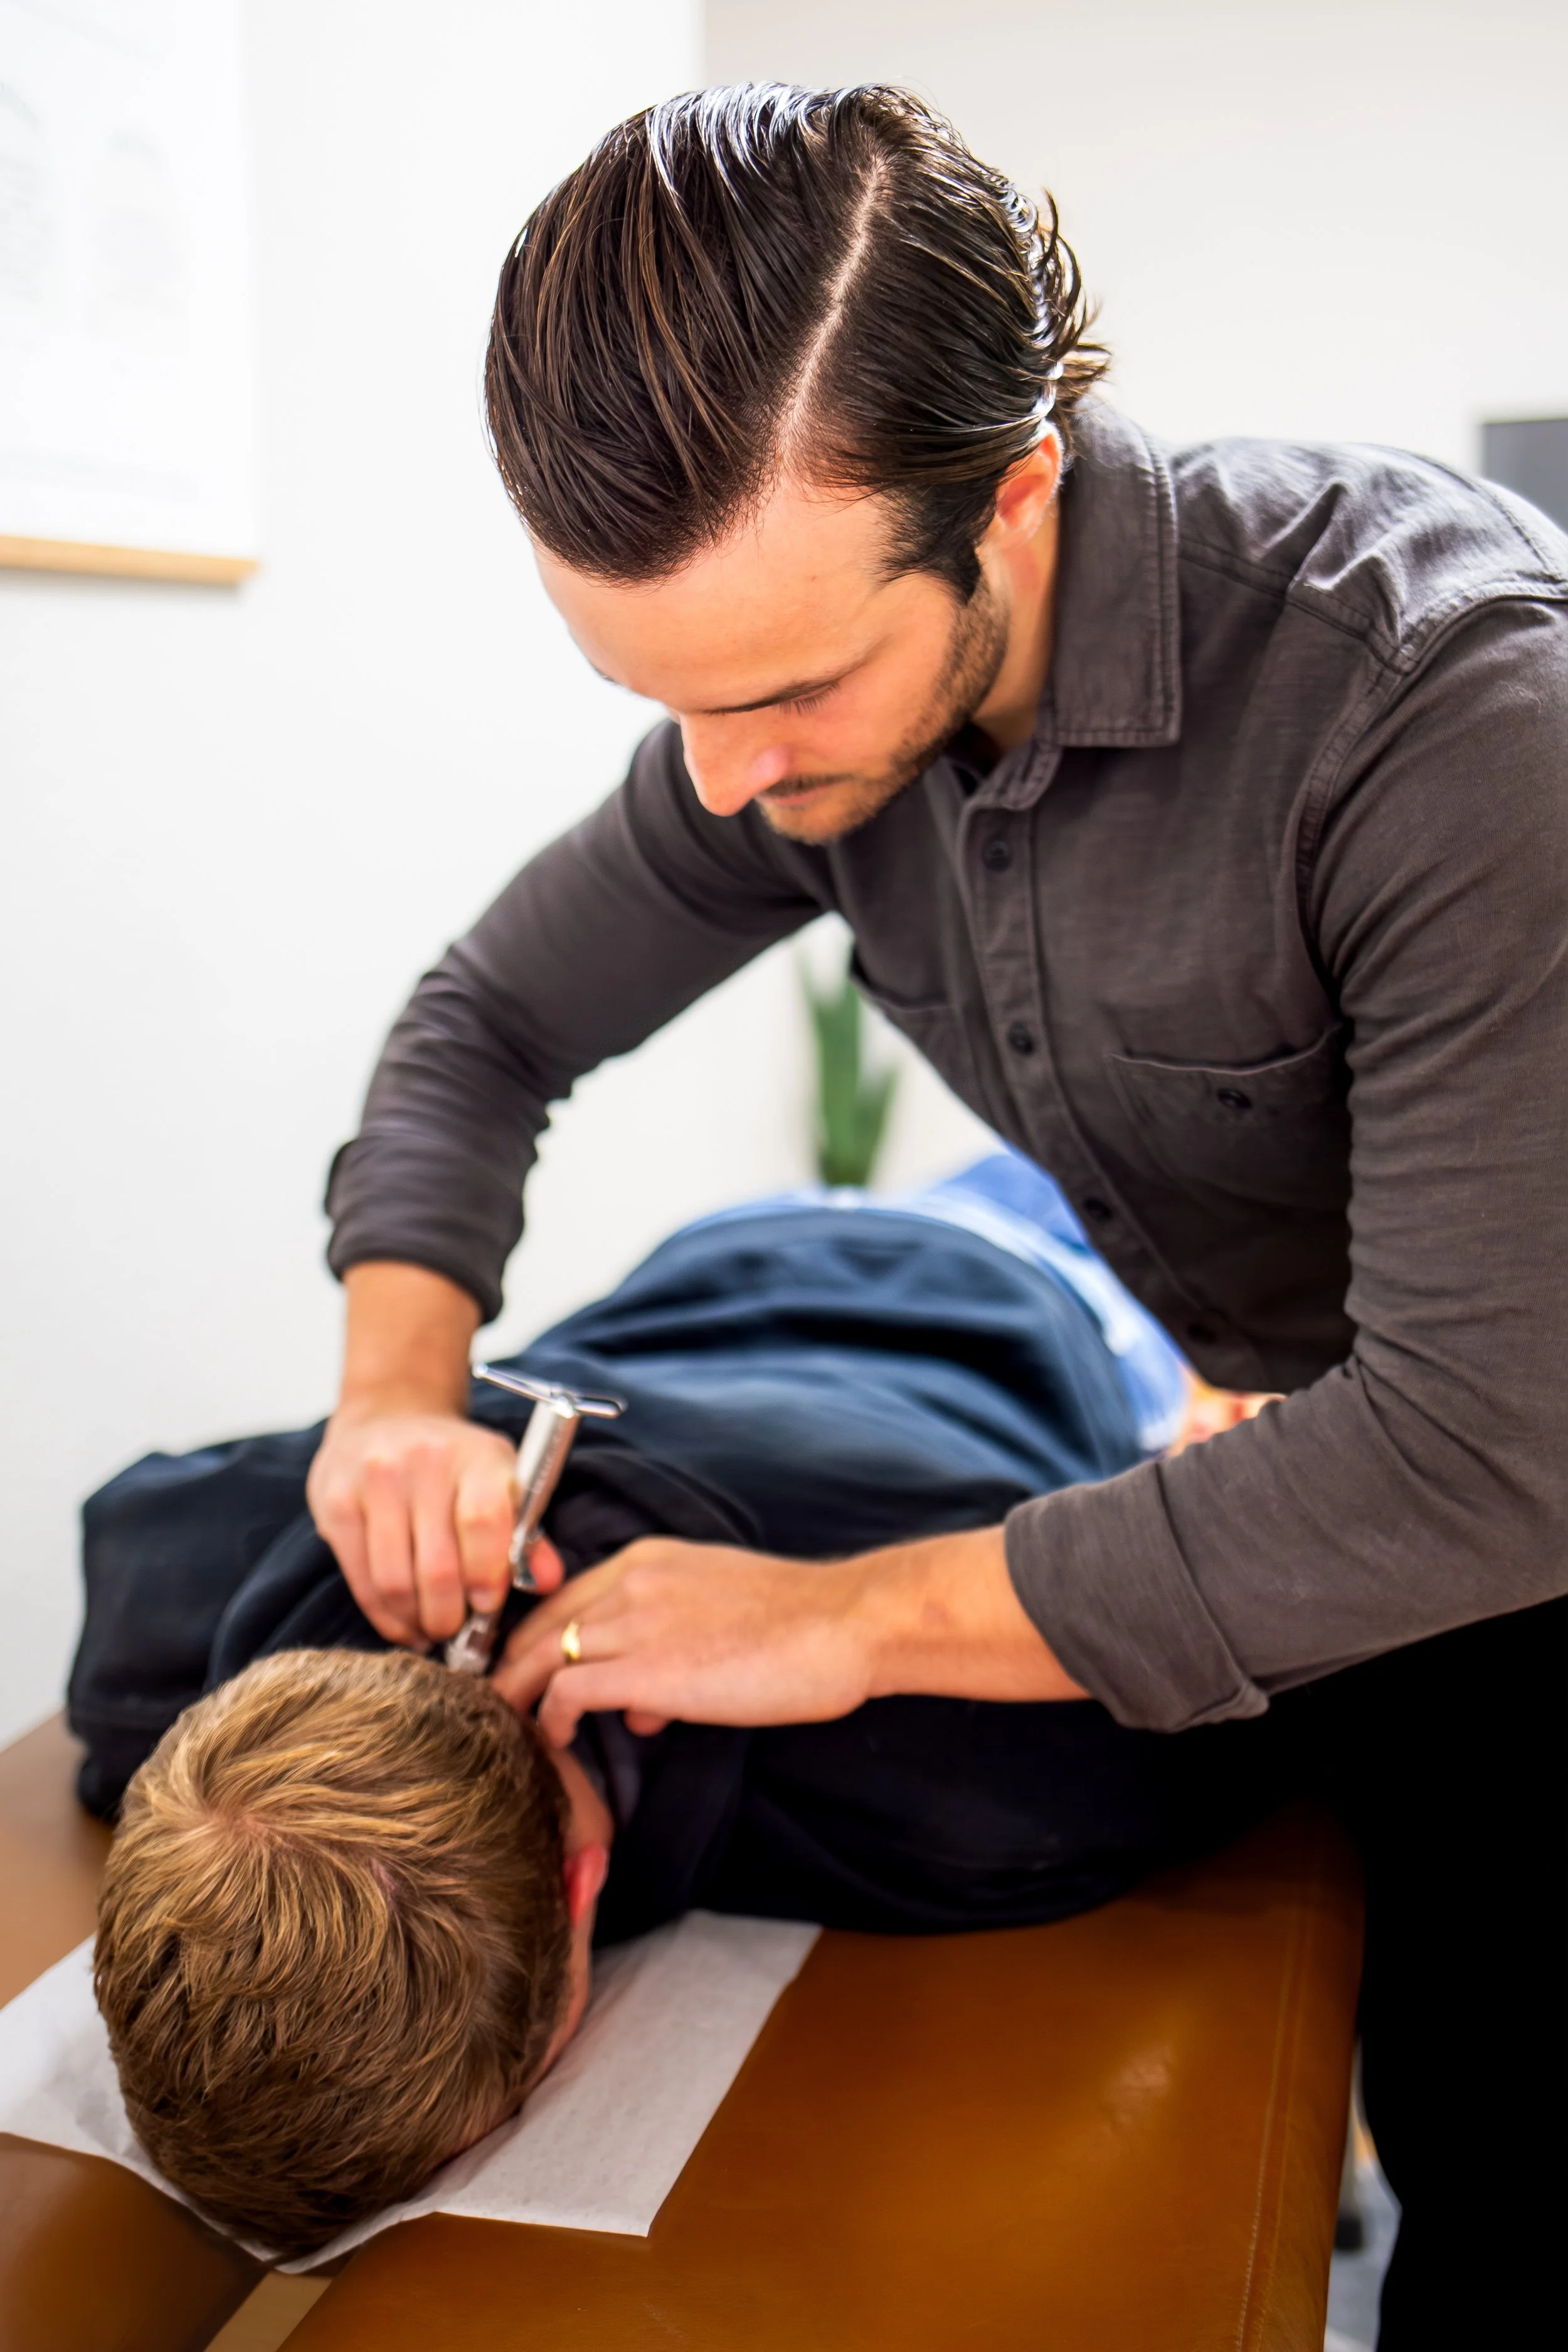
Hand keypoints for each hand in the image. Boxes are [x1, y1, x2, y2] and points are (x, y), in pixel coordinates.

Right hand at [307, 1404, 564, 1645]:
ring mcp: (376, 1480)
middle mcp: (425, 1461)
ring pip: (395, 1580)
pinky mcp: (336, 1502)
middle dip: (449, 1616)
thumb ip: (526, 1534)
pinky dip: (384, 1615)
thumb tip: (550, 1582)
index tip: (486, 1606)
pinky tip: (401, 1622)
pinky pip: (361, 1578)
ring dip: (415, 1621)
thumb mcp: (501, 1482)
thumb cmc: (456, 1464)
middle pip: (437, 1565)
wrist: (390, 1415)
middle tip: (455, 1632)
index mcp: (478, 1456)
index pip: (484, 1522)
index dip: (486, 1576)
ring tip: (429, 1631)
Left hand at [492, 1538, 877, 1745]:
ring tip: (515, 1735)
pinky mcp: (646, 1669)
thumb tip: (634, 1708)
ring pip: (539, 1658)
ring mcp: (634, 1621)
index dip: (530, 1640)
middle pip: (537, 1626)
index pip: (560, 1597)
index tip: (521, 1676)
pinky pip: (566, 1694)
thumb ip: (668, 1642)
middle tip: (498, 1712)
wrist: (842, 1625)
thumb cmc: (797, 1624)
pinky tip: (558, 1743)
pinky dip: (551, 1721)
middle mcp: (629, 1581)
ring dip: (521, 1701)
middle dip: (510, 1671)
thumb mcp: (717, 1610)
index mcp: (647, 1560)